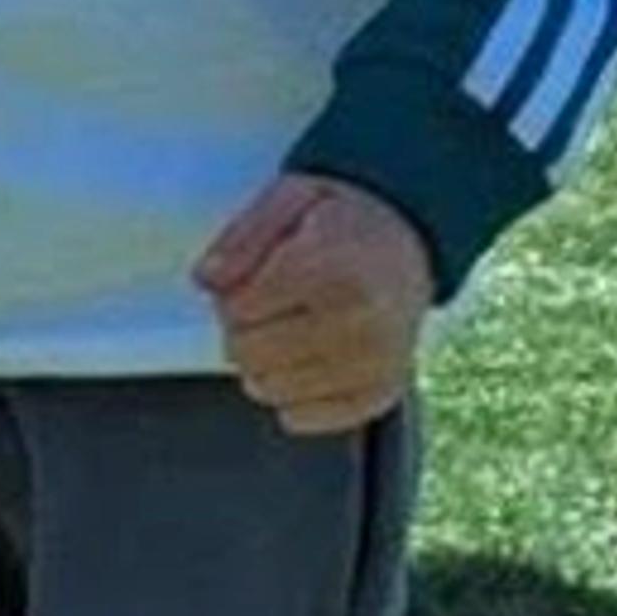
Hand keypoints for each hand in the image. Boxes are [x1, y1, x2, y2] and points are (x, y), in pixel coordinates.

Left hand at [192, 175, 434, 435]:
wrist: (410, 242)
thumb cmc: (344, 219)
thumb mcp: (290, 197)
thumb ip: (243, 236)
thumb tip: (206, 280)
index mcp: (332, 269)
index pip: (239, 310)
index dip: (231, 296)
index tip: (253, 281)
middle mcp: (359, 324)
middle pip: (250, 354)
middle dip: (244, 331)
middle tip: (269, 308)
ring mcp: (373, 365)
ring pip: (270, 390)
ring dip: (265, 366)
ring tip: (289, 331)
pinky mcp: (379, 395)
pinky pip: (301, 418)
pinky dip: (292, 396)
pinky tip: (306, 362)